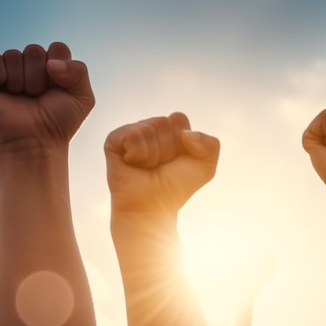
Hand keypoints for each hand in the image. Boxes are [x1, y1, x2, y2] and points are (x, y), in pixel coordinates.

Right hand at [0, 42, 93, 150]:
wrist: (35, 142)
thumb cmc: (59, 123)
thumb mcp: (83, 98)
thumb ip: (79, 71)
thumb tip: (49, 63)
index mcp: (52, 66)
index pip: (57, 47)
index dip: (59, 68)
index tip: (58, 89)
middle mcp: (29, 67)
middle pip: (34, 50)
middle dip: (38, 77)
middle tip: (36, 97)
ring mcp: (7, 71)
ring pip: (12, 54)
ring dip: (19, 81)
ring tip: (20, 98)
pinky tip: (0, 89)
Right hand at [105, 112, 219, 214]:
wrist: (152, 207)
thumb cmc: (175, 187)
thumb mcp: (205, 167)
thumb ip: (211, 144)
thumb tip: (185, 134)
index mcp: (169, 129)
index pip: (178, 118)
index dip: (182, 142)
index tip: (176, 160)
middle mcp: (150, 128)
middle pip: (164, 122)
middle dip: (167, 149)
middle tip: (160, 166)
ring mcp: (130, 133)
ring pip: (149, 129)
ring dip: (153, 155)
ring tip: (147, 168)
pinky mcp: (114, 141)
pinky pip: (132, 135)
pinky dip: (137, 154)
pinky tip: (133, 164)